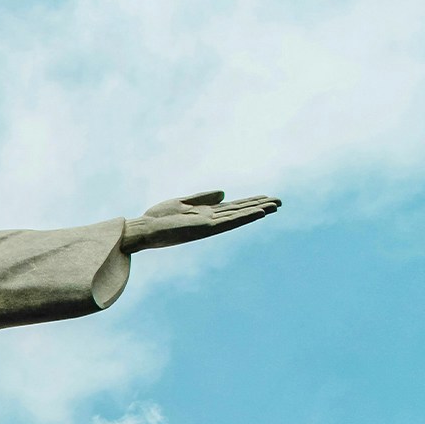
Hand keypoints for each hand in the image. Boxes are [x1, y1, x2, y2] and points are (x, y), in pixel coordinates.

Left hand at [121, 190, 280, 252]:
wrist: (143, 230)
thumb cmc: (157, 218)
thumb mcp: (181, 202)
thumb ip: (202, 198)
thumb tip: (224, 193)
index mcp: (205, 214)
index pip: (232, 208)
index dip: (250, 203)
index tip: (267, 198)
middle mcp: (210, 220)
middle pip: (240, 212)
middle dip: (259, 206)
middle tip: (280, 202)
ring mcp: (209, 225)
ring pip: (238, 217)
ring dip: (257, 211)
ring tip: (275, 206)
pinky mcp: (205, 228)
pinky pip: (229, 222)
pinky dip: (244, 217)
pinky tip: (258, 212)